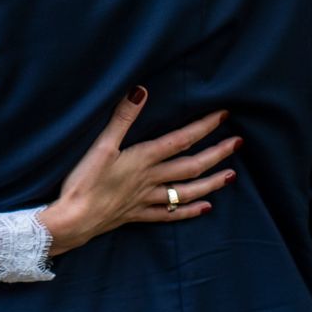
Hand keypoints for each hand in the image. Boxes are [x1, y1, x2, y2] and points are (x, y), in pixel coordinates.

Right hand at [38, 91, 239, 258]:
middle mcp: (150, 179)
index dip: (203, 127)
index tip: (223, 116)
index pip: (181, 140)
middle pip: (191, 166)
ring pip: (186, 191)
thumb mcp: (100, 146)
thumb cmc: (84, 182)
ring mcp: (146, 199)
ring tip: (231, 175)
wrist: (73, 221)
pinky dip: (189, 211)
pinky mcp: (136, 215)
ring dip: (210, 183)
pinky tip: (205, 208)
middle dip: (217, 153)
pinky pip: (169, 214)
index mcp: (143, 159)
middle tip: (238, 143)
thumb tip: (140, 90)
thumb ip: (122, 118)